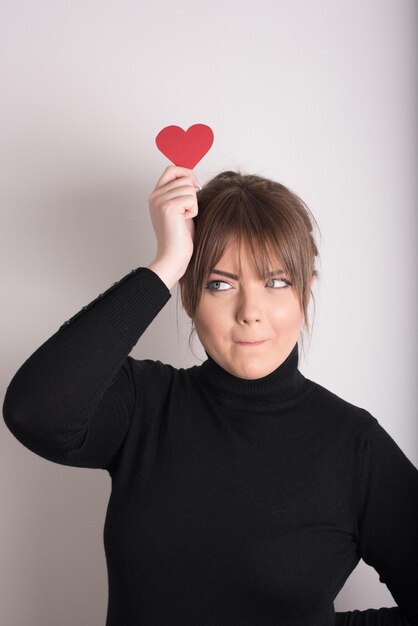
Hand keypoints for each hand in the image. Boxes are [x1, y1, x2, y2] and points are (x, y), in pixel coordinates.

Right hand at [147, 165, 199, 280]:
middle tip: (187, 212)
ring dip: (193, 204)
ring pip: (189, 187)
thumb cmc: (180, 237)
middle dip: (192, 193)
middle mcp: (155, 196)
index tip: (195, 187)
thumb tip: (192, 177)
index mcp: (155, 195)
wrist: (173, 256)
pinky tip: (185, 221)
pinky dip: (193, 210)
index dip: (186, 174)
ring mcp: (160, 200)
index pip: (171, 169)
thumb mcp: (180, 210)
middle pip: (184, 177)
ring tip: (184, 218)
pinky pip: (192, 198)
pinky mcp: (168, 207)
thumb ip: (181, 193)